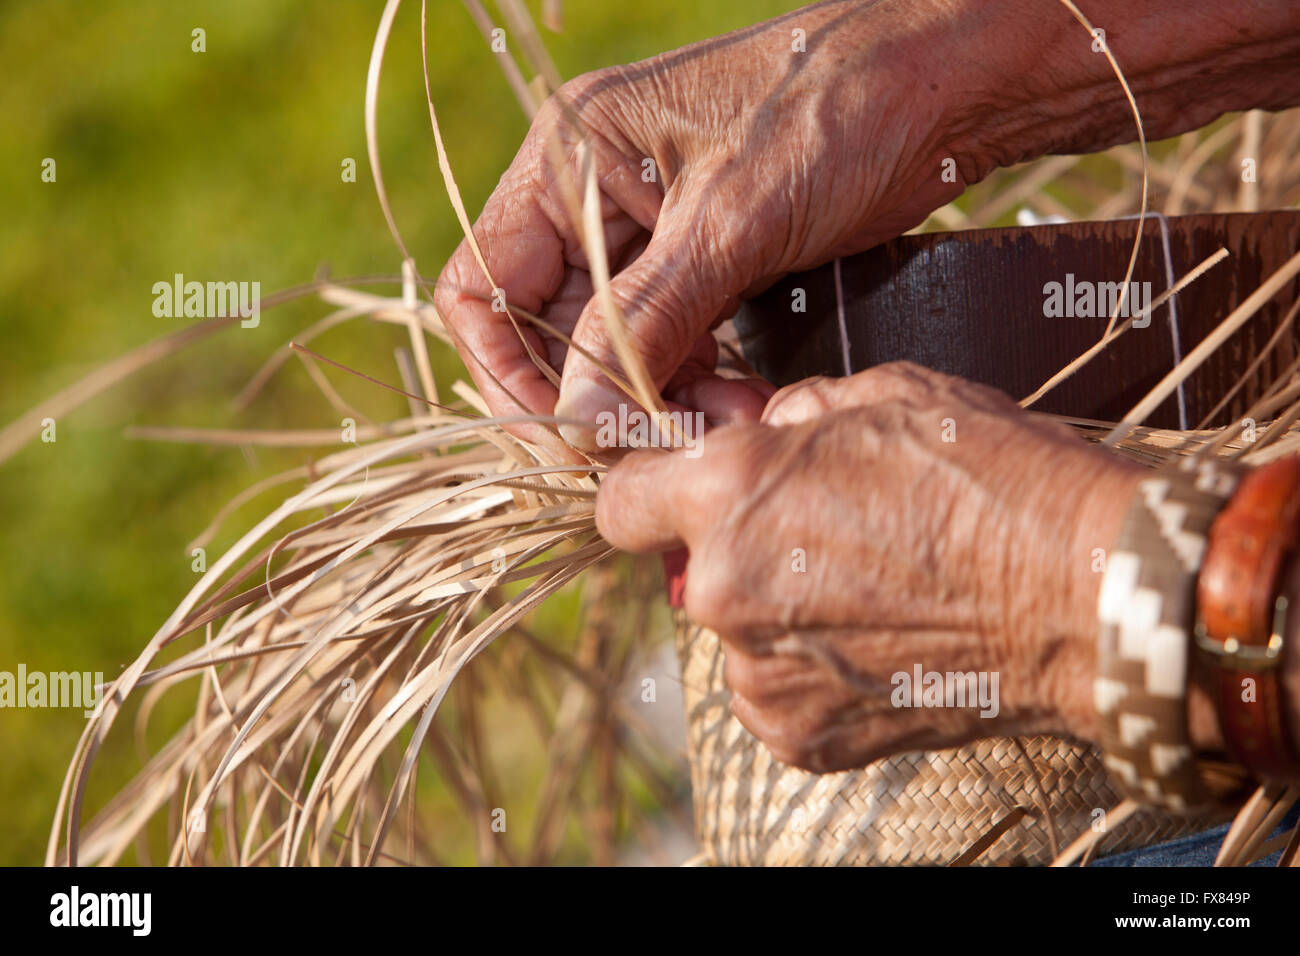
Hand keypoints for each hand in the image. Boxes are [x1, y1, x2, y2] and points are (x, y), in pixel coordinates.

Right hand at [433, 2, 981, 454]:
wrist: (951, 81)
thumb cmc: (836, 111)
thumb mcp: (728, 223)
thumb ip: (641, 325)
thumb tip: (575, 424)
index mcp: (568, 158)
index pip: (481, 288)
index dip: (507, 372)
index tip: (568, 433)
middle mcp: (594, 195)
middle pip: (550, 330)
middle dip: (604, 396)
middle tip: (665, 440)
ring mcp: (653, 228)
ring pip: (616, 347)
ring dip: (658, 398)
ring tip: (727, 420)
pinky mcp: (708, 256)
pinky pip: (671, 340)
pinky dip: (697, 381)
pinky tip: (743, 400)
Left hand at [597, 362, 1142, 771]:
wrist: (1084, 594)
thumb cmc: (994, 477)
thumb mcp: (883, 395)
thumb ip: (788, 417)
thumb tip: (757, 433)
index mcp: (727, 494)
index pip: (620, 501)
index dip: (650, 489)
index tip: (682, 490)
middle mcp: (722, 590)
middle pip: (686, 566)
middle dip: (735, 546)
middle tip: (824, 533)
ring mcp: (759, 675)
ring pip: (733, 630)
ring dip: (774, 609)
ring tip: (870, 590)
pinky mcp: (798, 736)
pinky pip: (772, 687)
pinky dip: (808, 668)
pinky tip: (880, 640)